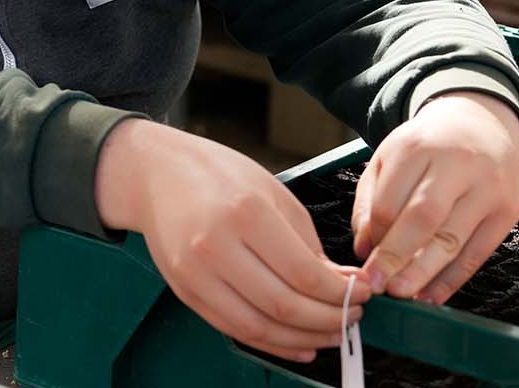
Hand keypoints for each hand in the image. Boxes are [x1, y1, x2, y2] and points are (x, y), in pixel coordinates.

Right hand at [96, 119, 369, 363]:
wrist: (155, 173)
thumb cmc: (216, 174)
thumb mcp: (271, 191)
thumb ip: (306, 241)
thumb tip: (341, 284)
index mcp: (245, 213)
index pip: (304, 273)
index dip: (341, 294)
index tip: (363, 294)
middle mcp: (216, 245)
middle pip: (284, 306)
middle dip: (330, 319)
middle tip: (353, 315)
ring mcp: (196, 272)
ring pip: (260, 327)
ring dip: (304, 338)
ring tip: (331, 333)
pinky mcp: (184, 290)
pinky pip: (234, 329)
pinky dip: (271, 344)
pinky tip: (298, 342)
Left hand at [351, 91, 518, 305]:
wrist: (481, 120)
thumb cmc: (427, 146)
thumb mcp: (389, 158)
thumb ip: (369, 200)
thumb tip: (364, 249)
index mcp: (416, 147)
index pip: (390, 200)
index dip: (375, 237)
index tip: (364, 262)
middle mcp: (455, 165)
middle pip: (423, 219)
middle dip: (397, 257)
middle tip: (377, 286)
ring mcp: (487, 188)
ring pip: (453, 240)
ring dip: (424, 273)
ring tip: (402, 294)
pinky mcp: (508, 211)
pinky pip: (479, 253)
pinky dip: (454, 279)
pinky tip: (433, 296)